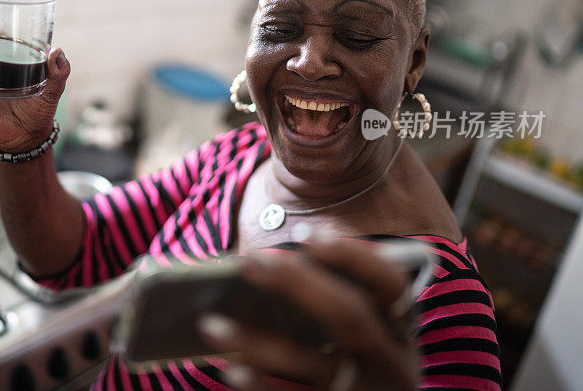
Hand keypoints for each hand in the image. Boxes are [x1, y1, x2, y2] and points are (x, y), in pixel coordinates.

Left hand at [199, 238, 419, 390]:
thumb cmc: (354, 366)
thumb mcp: (364, 339)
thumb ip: (333, 303)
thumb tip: (266, 268)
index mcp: (401, 331)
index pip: (389, 285)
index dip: (354, 257)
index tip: (310, 236)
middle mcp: (393, 364)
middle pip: (349, 316)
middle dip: (298, 283)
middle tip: (248, 261)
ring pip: (316, 365)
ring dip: (260, 341)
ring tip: (210, 322)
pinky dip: (262, 386)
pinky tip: (231, 370)